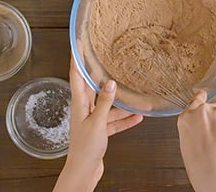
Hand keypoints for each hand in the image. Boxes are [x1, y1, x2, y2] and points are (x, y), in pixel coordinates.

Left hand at [53, 57, 143, 191]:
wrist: (84, 171)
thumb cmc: (85, 148)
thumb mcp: (97, 122)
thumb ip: (105, 102)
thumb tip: (110, 83)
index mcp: (79, 102)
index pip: (76, 74)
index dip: (76, 57)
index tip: (78, 43)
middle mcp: (84, 108)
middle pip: (94, 87)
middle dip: (103, 75)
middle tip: (110, 60)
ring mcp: (93, 119)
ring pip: (109, 105)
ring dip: (123, 103)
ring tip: (139, 98)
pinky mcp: (100, 130)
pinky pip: (114, 120)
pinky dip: (125, 118)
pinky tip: (138, 116)